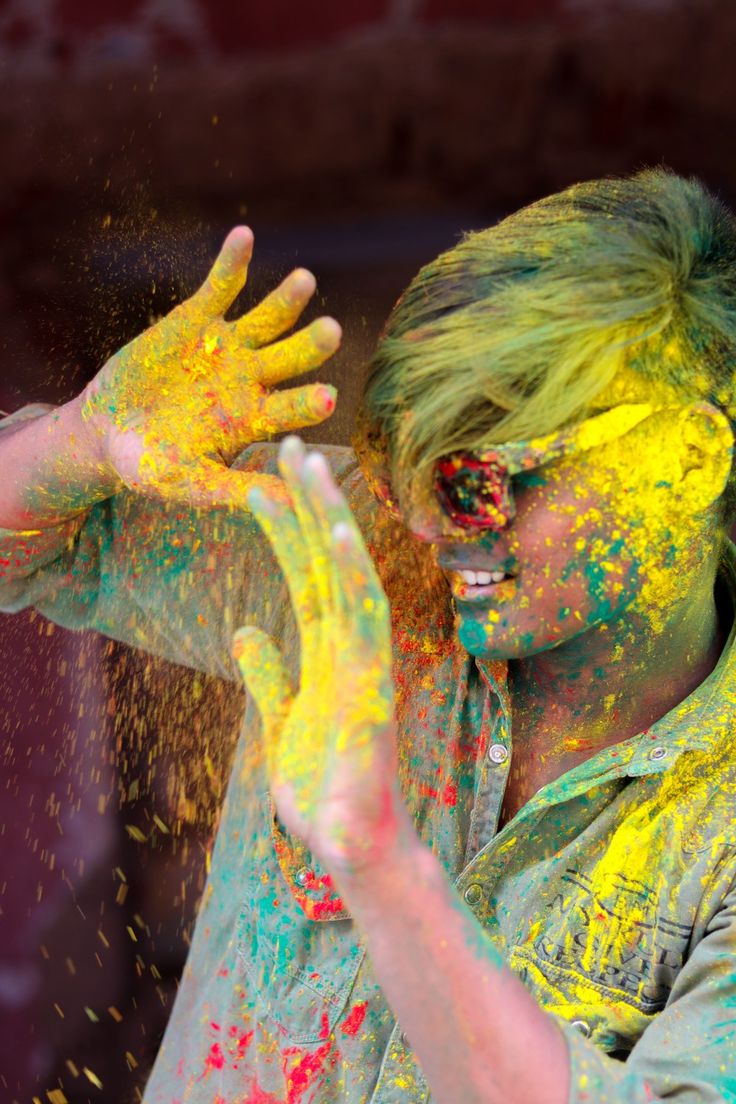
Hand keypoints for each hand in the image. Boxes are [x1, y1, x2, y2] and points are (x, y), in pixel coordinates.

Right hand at [80, 227, 340, 507]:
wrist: (108, 431)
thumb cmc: (150, 466)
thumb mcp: (188, 482)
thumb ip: (235, 490)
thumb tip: (292, 505)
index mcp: (254, 420)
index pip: (290, 409)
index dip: (307, 403)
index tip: (329, 398)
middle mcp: (251, 379)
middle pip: (290, 358)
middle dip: (310, 345)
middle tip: (332, 332)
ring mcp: (228, 346)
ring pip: (267, 319)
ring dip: (286, 300)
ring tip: (305, 281)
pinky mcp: (197, 318)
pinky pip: (219, 287)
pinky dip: (232, 264)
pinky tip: (244, 237)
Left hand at [232, 436, 409, 876]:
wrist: (351, 850)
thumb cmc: (324, 792)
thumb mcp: (281, 721)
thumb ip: (268, 674)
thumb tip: (245, 628)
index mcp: (328, 652)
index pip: (305, 576)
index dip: (285, 528)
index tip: (262, 481)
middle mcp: (350, 646)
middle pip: (326, 562)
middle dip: (306, 502)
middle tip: (287, 443)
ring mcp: (364, 662)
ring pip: (348, 576)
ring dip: (327, 518)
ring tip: (307, 465)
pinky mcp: (372, 686)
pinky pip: (364, 620)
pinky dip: (351, 573)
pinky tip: (334, 532)